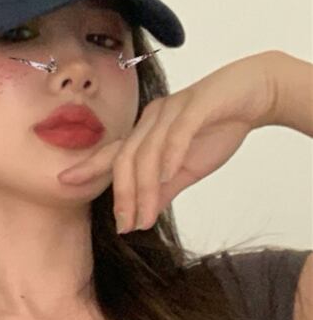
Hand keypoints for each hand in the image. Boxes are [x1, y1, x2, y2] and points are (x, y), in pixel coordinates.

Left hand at [56, 51, 278, 232]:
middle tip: (125, 225)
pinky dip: (170, 154)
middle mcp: (152, 118)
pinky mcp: (197, 105)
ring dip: (145, 187)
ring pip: (149, 151)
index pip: (113, 154)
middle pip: (126, 158)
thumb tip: (143, 216)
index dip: (88, 167)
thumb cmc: (218, 127)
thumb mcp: (188, 169)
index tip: (64, 183)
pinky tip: (168, 176)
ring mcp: (172, 110)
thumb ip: (164, 190)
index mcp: (146, 131)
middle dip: (123, 195)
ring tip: (145, 216)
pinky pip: (177, 132)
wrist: (256, 93)